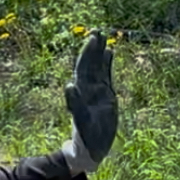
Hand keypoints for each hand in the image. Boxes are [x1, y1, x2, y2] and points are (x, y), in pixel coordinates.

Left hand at [62, 32, 117, 173]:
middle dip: (93, 48)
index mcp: (82, 93)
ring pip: (98, 68)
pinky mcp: (106, 96)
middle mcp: (88, 89)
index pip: (84, 68)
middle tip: (97, 30)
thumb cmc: (87, 139)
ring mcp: (97, 91)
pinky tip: (110, 53)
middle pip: (90, 64)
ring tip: (103, 36)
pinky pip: (106, 76)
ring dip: (100, 53)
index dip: (88, 54)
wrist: (92, 149)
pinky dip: (107, 64)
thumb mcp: (82, 123)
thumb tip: (69, 85)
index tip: (92, 39)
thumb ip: (75, 104)